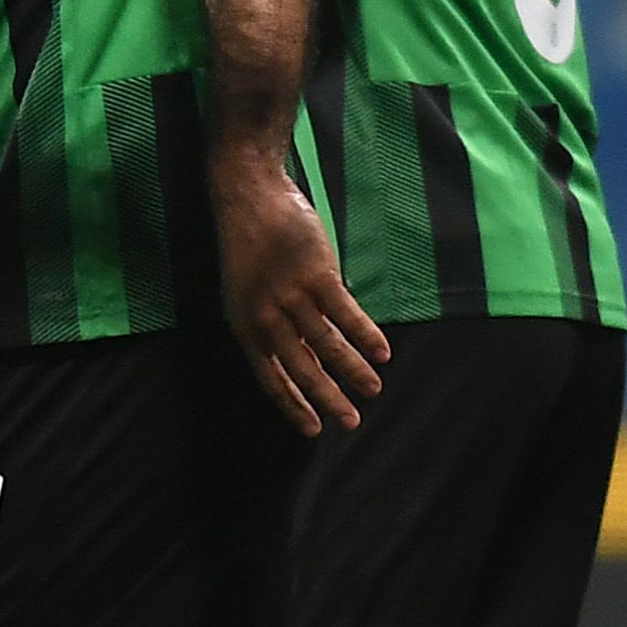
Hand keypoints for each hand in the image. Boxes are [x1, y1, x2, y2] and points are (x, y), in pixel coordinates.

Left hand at [213, 152, 387, 434]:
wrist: (249, 197)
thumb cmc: (249, 246)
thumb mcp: (247, 293)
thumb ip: (272, 326)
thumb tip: (304, 357)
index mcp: (245, 327)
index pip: (271, 379)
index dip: (294, 406)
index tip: (315, 430)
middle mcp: (266, 317)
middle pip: (302, 368)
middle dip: (329, 398)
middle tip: (352, 422)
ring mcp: (291, 295)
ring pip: (327, 343)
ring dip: (354, 369)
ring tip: (374, 389)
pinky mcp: (315, 273)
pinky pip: (345, 312)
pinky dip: (365, 334)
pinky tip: (382, 351)